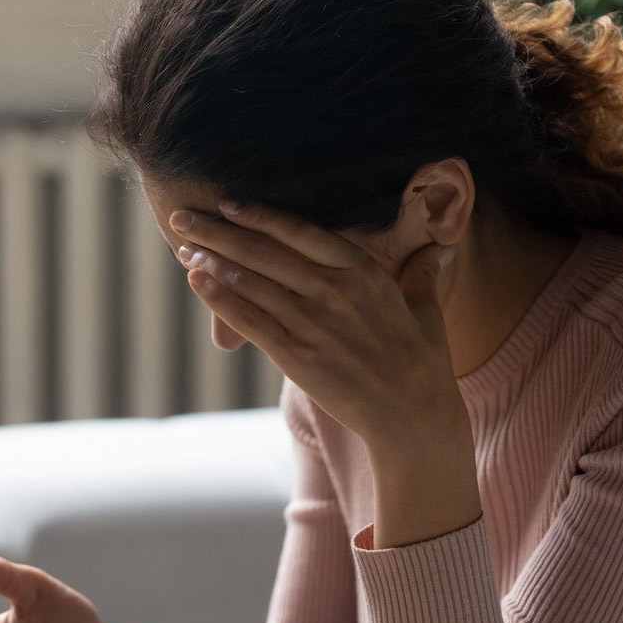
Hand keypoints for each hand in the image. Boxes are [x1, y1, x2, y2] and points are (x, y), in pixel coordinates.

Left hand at [169, 201, 462, 449]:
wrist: (412, 418)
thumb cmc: (424, 364)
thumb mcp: (427, 311)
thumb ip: (424, 274)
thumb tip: (440, 249)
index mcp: (364, 271)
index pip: (301, 232)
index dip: (260, 216)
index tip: (230, 204)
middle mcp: (334, 290)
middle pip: (265, 252)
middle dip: (218, 232)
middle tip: (183, 216)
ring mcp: (312, 323)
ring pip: (251, 282)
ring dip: (211, 261)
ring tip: (183, 248)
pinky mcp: (296, 356)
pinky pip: (249, 320)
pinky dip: (220, 298)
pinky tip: (197, 281)